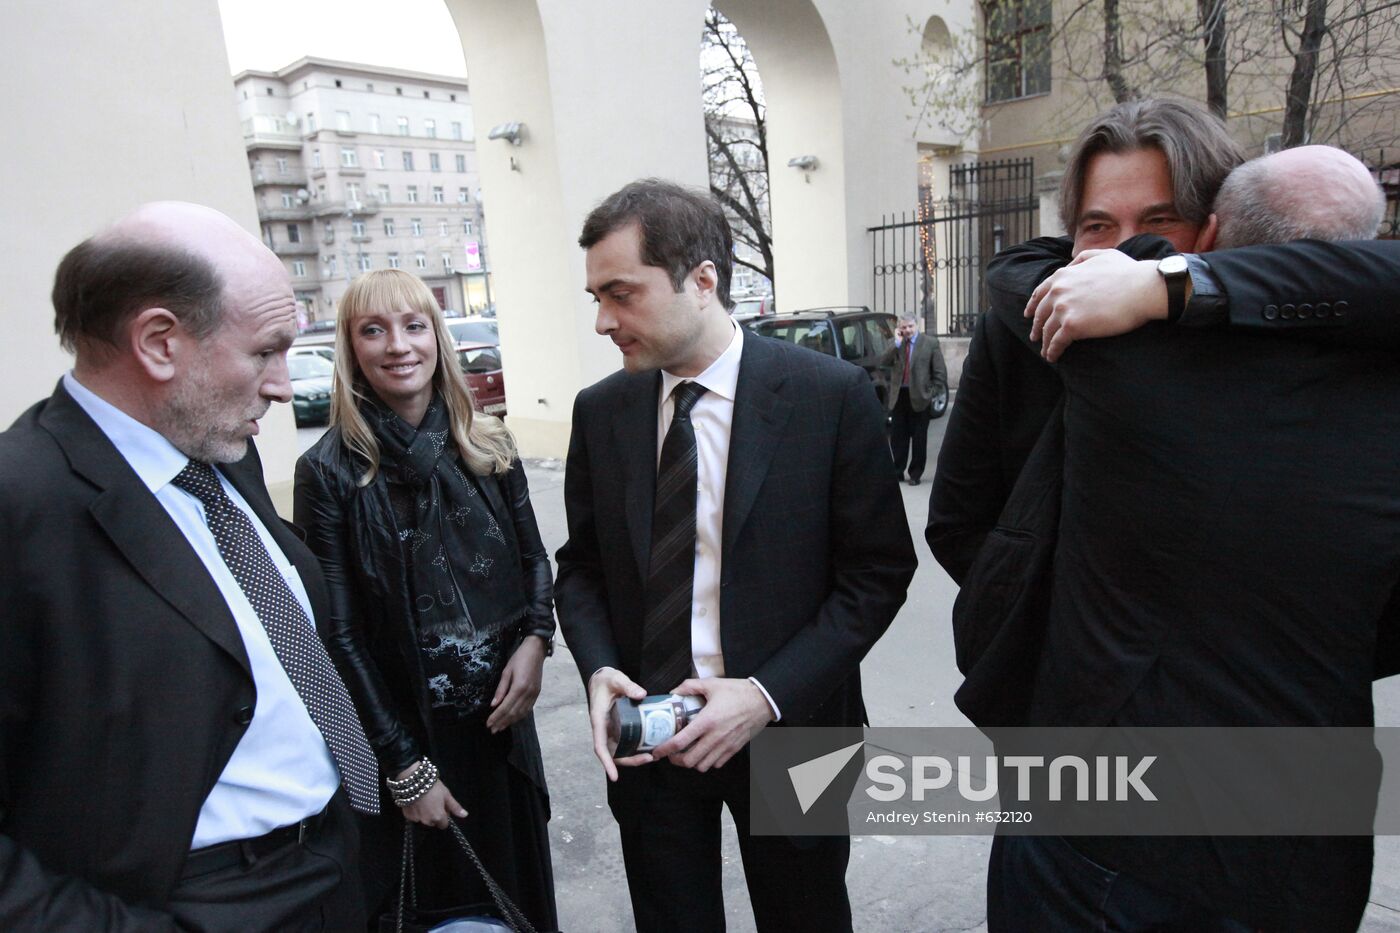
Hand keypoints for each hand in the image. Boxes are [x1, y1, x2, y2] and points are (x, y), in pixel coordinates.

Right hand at [395, 762, 466, 828]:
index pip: (444, 825)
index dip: (444, 816)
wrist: (413, 781)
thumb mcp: (447, 795)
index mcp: (438, 817)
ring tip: (424, 801)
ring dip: (425, 814)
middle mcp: (427, 821)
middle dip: (434, 815)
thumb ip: (455, 807)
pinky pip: (414, 817)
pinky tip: (416, 802)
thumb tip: (465, 815)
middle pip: (433, 823)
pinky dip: (416, 812)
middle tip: (433, 802)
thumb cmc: (433, 787)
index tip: (442, 807)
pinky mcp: (407, 816)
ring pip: (423, 820)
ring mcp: (416, 819)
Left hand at [486, 635, 546, 733]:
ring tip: (500, 727)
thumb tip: (493, 705)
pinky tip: (513, 720)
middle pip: (513, 712)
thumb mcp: (506, 671)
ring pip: (521, 713)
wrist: (536, 651)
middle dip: (502, 722)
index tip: (488, 723)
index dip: (496, 717)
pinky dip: (519, 716)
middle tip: (493, 730)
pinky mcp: (537, 693)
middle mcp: (528, 693)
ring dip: (510, 722)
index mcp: (519, 687)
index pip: (505, 707)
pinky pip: (528, 709)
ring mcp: (534, 694)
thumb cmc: (519, 658)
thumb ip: (500, 689)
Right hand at [588, 667, 650, 780]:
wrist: (602, 678)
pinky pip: (626, 742)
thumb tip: (641, 694)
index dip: (606, 762)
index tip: (613, 776)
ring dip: (634, 756)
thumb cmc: (607, 680)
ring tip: (653, 755)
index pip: (600, 746)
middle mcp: (604, 729)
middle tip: (649, 758)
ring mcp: (611, 730)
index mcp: (599, 720)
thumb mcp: (616, 678)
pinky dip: (637, 747)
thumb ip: (627, 685)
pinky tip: (651, 745)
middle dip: (630, 760)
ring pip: (621, 750)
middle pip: (613, 753)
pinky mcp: (619, 728)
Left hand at [652, 677, 774, 771]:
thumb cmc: (738, 692)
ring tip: (687, 753)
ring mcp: (725, 745)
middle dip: (676, 760)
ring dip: (692, 762)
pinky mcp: (734, 749)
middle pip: (689, 760)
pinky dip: (707, 762)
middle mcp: (715, 737)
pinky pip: (716, 764)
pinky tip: (704, 752)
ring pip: (702, 766)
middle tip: (672, 753)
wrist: (763, 700)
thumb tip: (674, 691)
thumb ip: (690, 686)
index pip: (680, 742)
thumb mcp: (712, 684)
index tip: (656, 752)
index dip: (665, 750)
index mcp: (706, 721)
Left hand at [1025, 251, 1166, 361]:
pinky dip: (1052, 351)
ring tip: (1046, 351)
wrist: (1143, 288)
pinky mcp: (1072, 326)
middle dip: (1037, 326)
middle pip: (1041, 313)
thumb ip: (1082, 258)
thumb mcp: (1102, 255)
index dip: (1033, 305)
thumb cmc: (1128, 272)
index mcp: (1063, 275)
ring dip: (1045, 342)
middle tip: (1035, 336)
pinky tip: (1053, 357)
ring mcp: (1063, 309)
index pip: (1040, 293)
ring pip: (1047, 330)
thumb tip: (1071, 265)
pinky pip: (1056, 343)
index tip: (1029, 314)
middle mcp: (1058, 291)